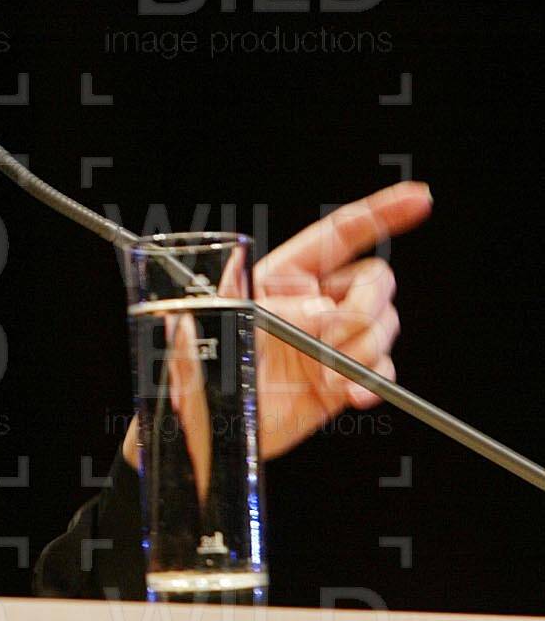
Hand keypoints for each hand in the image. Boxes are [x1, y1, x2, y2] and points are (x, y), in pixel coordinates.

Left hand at [120, 181, 432, 467]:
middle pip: (375, 281)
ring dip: (361, 350)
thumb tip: (324, 314)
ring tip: (322, 374)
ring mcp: (333, 339)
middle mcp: (315, 300)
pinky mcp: (344, 376)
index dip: (382, 212)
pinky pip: (383, 369)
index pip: (340, 233)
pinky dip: (374, 380)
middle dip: (363, 308)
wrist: (204, 422)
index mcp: (284, 273)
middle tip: (329, 339)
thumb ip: (279, 314)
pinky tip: (350, 393)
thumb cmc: (201, 363)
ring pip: (384, 324)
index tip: (420, 198)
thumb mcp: (230, 324)